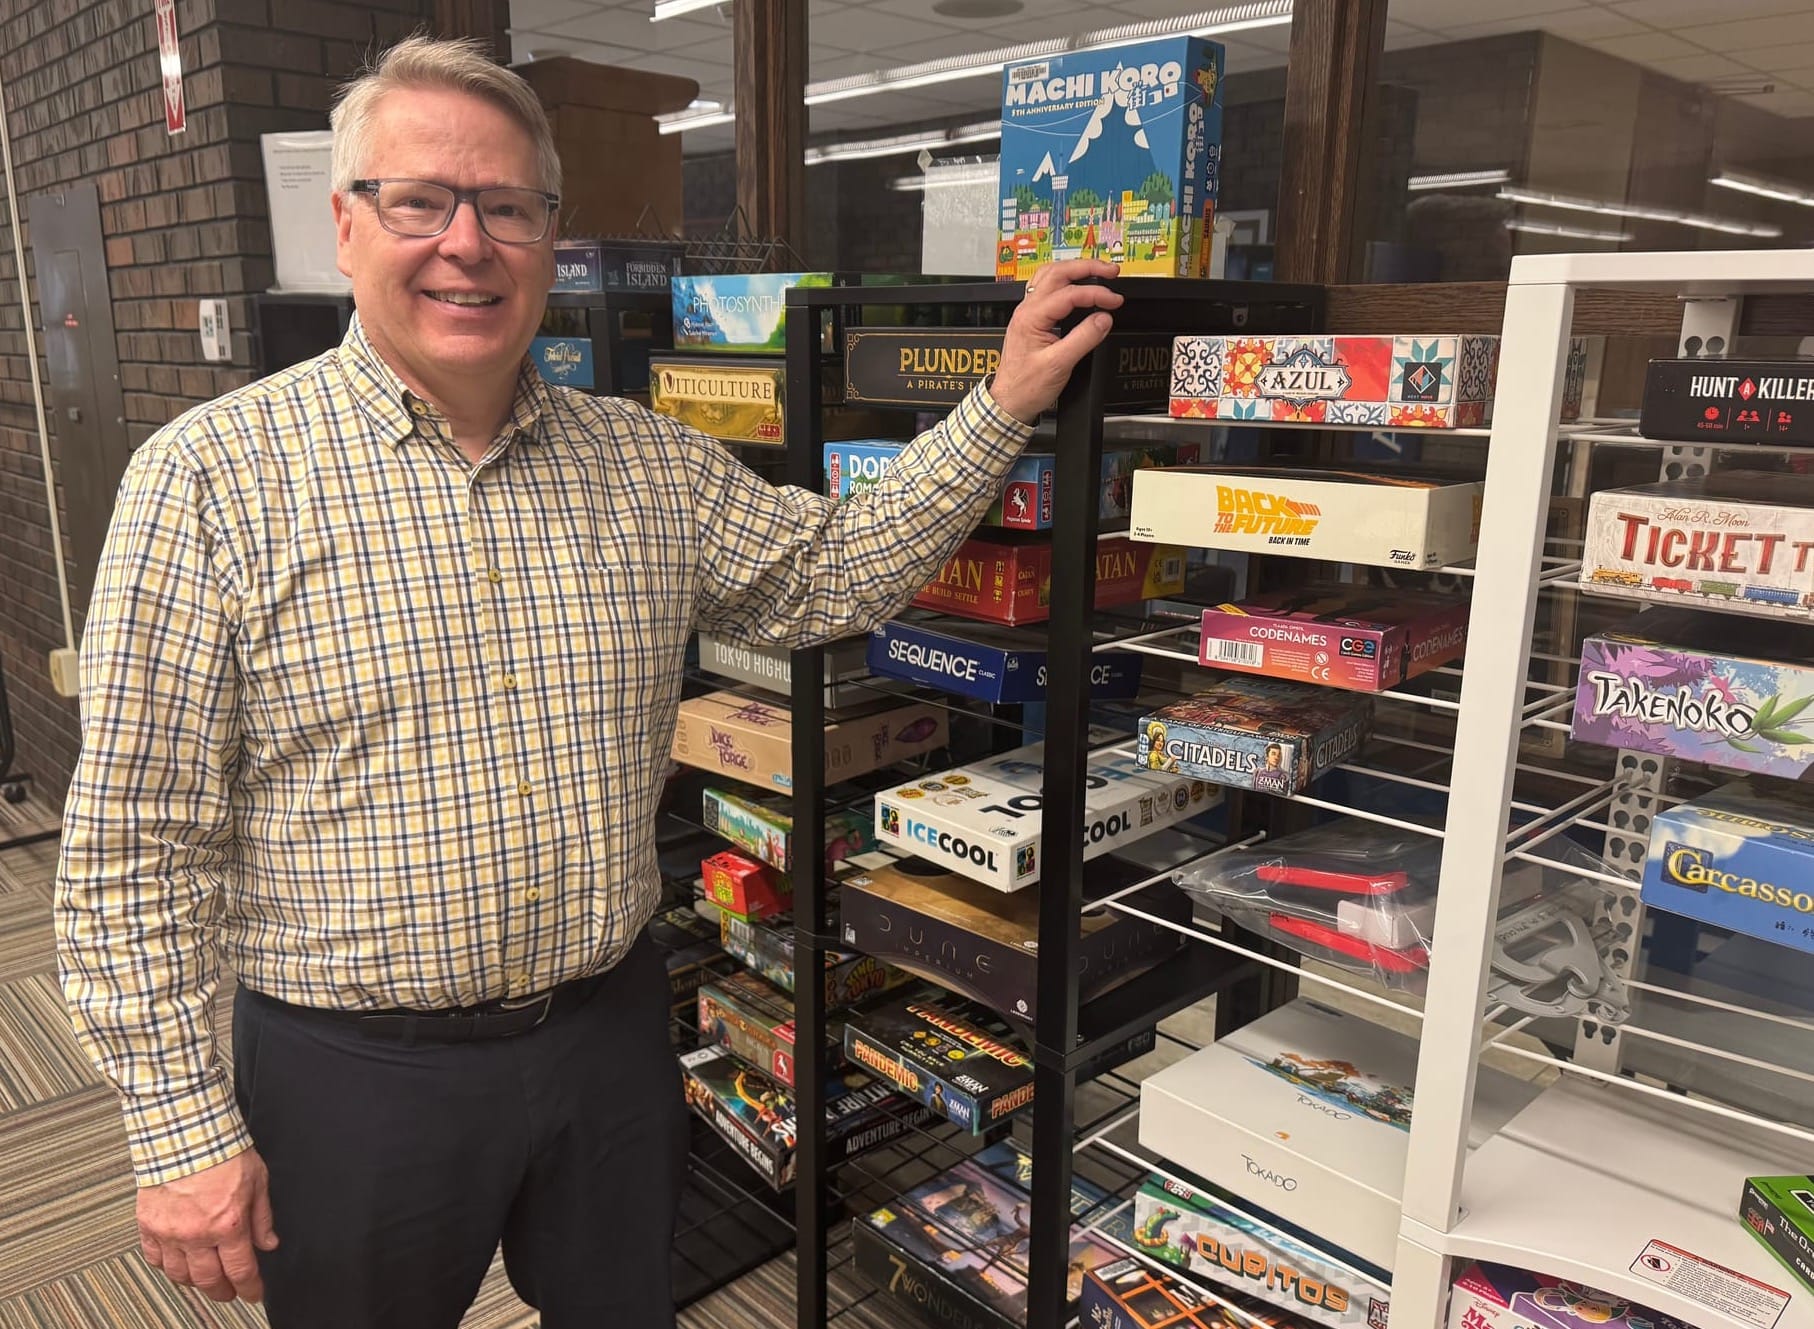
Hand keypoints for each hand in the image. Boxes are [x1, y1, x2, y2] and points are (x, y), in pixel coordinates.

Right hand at [137, 1148, 278, 1302]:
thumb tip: (269, 1243)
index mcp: (228, 1224)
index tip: (253, 1293)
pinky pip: (155, 1258)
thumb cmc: (223, 1151)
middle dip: (222, 1291)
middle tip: (229, 1292)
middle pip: (209, 1280)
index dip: (249, 1287)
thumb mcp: (258, 1181)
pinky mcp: (148, 1225)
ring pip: (180, 1274)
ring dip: (195, 1282)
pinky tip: (177, 1262)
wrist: (186, 1133)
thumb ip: (262, 1217)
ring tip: (205, 1279)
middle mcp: (196, 1234)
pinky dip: (166, 1265)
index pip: (241, 1270)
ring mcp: (169, 1232)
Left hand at [987, 259, 1125, 423]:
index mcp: (1031, 317)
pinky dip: (1065, 282)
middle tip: (1110, 271)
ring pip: (1050, 276)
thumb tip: (1103, 319)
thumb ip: (1084, 339)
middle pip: (1058, 272)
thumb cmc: (1026, 386)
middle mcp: (1027, 309)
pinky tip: (1076, 285)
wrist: (1010, 401)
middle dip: (1087, 267)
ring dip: (1075, 270)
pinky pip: (1047, 289)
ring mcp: (1028, 312)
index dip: (1096, 294)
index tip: (1115, 302)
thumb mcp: (1059, 364)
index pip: (1069, 294)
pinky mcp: (1031, 319)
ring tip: (1097, 272)